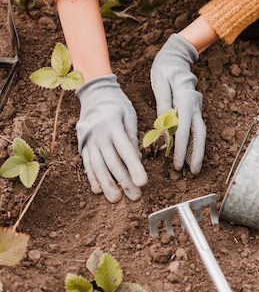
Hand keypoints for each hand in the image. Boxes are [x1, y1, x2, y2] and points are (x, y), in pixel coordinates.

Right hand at [75, 74, 147, 201]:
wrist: (93, 92)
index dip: (134, 167)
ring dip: (107, 184)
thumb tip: (137, 159)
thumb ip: (132, 136)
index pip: (125, 150)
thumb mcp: (129, 114)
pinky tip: (98, 190)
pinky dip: (92, 177)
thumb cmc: (117, 104)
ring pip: (97, 165)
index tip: (143, 183)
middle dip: (124, 181)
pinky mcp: (82, 144)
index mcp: (113, 124)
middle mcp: (98, 133)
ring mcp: (88, 140)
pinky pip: (86, 163)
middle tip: (135, 196)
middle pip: (112, 161)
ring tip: (116, 199)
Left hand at [150, 33, 205, 173]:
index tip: (176, 163)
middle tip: (192, 172)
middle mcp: (195, 104)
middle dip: (196, 155)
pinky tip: (190, 154)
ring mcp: (196, 107)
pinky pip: (196, 128)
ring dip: (197, 151)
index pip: (184, 129)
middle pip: (199, 134)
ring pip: (200, 132)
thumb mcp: (160, 86)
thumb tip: (164, 130)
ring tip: (193, 168)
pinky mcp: (193, 109)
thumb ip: (163, 108)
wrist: (176, 55)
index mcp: (186, 99)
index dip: (181, 148)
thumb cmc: (165, 69)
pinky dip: (195, 142)